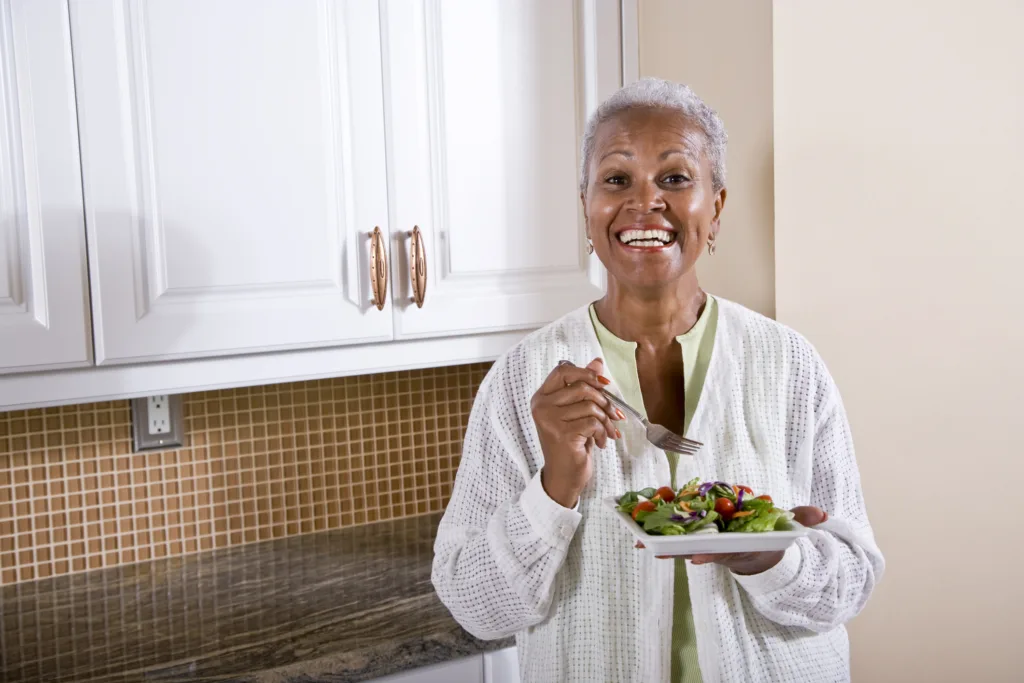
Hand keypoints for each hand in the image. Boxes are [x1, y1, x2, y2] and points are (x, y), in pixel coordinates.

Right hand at [531, 358, 622, 507]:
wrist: (563, 477)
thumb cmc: (571, 444)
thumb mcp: (577, 413)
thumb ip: (583, 387)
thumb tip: (597, 362)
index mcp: (541, 397)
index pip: (562, 370)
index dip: (586, 373)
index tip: (604, 384)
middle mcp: (541, 406)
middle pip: (582, 387)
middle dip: (604, 401)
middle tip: (614, 415)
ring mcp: (549, 420)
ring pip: (590, 405)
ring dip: (606, 420)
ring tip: (608, 432)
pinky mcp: (561, 434)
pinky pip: (593, 422)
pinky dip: (603, 432)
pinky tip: (602, 443)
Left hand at [636, 506, 828, 574]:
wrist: (762, 554)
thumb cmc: (772, 537)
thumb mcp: (789, 529)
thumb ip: (803, 519)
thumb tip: (820, 514)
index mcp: (741, 546)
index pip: (727, 551)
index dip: (713, 554)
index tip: (700, 557)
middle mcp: (721, 549)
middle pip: (696, 550)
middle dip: (677, 551)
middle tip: (655, 551)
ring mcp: (708, 546)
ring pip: (683, 545)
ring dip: (661, 545)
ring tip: (638, 543)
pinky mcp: (698, 540)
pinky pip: (677, 536)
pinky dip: (660, 535)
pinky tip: (640, 533)